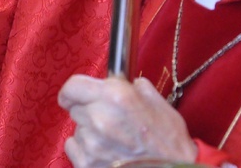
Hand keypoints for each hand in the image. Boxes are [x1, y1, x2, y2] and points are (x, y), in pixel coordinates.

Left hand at [58, 75, 196, 167]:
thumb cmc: (168, 140)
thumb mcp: (156, 102)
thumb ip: (132, 86)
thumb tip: (119, 81)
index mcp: (115, 96)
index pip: (73, 86)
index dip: (73, 91)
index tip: (73, 95)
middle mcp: (100, 116)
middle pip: (75, 108)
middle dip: (88, 111)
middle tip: (109, 121)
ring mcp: (92, 143)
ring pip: (77, 128)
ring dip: (89, 132)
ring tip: (112, 140)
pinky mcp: (87, 163)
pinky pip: (72, 147)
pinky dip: (84, 149)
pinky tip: (104, 152)